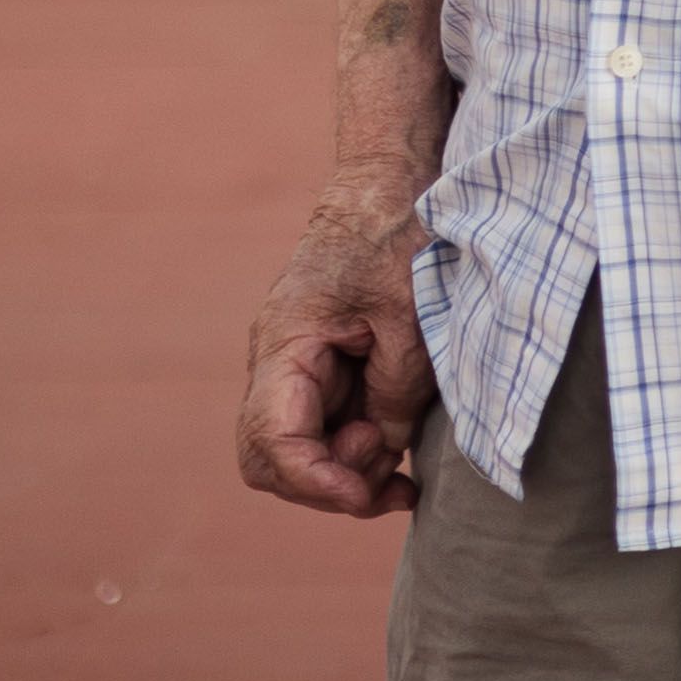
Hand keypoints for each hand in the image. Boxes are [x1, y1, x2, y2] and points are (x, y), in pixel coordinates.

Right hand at [240, 164, 439, 517]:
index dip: (316, 482)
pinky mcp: (326, 374)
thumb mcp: (409, 313)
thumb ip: (395, 387)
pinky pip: (327, 432)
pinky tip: (401, 462)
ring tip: (404, 466)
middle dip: (326, 486)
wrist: (387, 185)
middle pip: (271, 462)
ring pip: (300, 455)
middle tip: (389, 477)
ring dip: (348, 475)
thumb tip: (383, 447)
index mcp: (285, 344)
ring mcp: (299, 372)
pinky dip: (359, 455)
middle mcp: (278, 365)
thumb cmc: (396, 235)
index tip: (367, 494)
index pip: (271, 442)